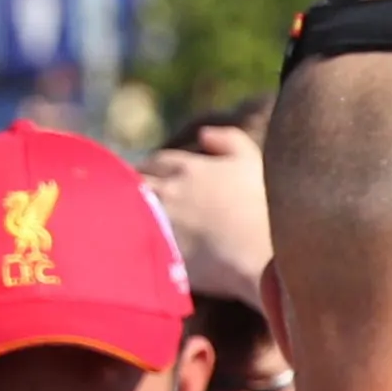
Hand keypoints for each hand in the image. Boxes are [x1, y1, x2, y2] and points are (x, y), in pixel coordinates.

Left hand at [145, 124, 273, 304]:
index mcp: (189, 168)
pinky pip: (132, 239)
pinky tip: (139, 245)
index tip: (157, 176)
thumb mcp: (252, 162)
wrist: (258, 256)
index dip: (157, 168)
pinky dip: (131, 237)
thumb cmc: (261, 207)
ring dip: (130, 210)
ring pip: (130, 208)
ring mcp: (158, 221)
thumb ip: (229, 139)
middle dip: (138, 185)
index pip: (159, 162)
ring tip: (134, 219)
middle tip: (143, 196)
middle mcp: (167, 190)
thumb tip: (203, 134)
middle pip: (138, 182)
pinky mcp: (155, 251)